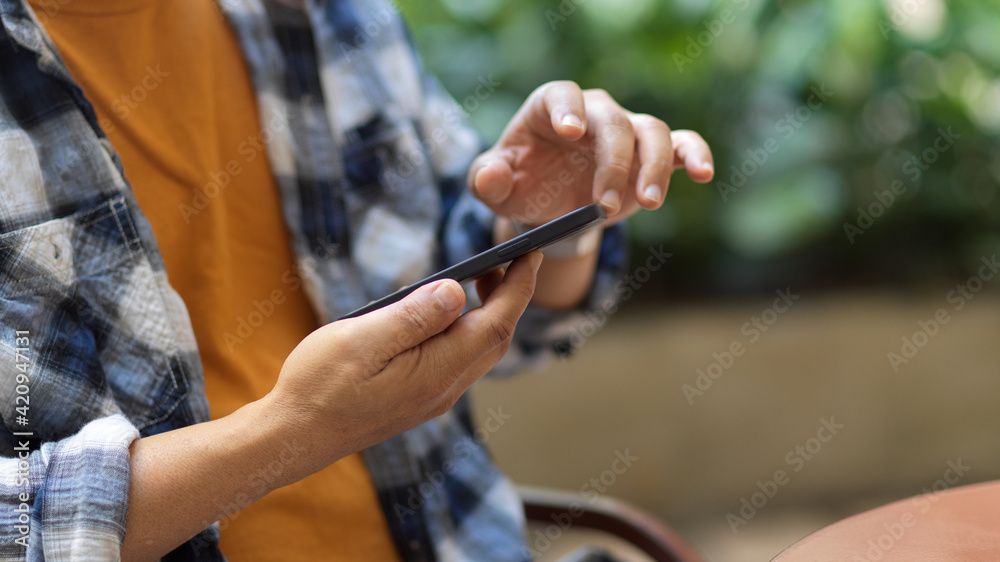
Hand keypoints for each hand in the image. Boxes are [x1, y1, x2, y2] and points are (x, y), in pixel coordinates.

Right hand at [268, 252, 541, 468]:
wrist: (293, 437)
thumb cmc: (319, 386)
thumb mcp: (361, 341)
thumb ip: (413, 317)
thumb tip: (458, 291)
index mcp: (436, 372)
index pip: (495, 324)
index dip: (518, 287)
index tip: (531, 253)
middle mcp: (444, 389)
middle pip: (495, 338)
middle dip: (510, 296)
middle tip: (509, 257)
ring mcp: (434, 397)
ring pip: (480, 351)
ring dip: (490, 313)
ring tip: (482, 277)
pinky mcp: (420, 398)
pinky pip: (460, 361)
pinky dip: (468, 331)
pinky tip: (450, 314)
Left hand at [468, 81, 714, 226]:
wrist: (548, 204)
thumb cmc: (519, 184)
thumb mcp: (494, 186)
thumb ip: (487, 180)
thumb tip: (491, 177)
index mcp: (551, 107)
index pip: (562, 95)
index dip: (568, 109)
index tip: (570, 132)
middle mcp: (593, 112)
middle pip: (613, 121)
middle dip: (612, 162)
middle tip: (602, 205)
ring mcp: (627, 131)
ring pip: (651, 131)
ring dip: (654, 166)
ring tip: (648, 203)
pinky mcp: (652, 155)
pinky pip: (682, 144)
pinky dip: (696, 154)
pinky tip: (703, 173)